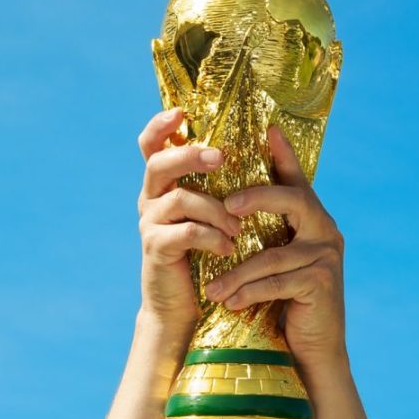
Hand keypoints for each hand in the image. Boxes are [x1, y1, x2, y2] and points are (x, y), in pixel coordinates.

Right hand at [137, 109, 241, 336]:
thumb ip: (226, 185)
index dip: (160, 125)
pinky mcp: (155, 249)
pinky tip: (228, 248)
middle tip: (220, 157)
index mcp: (165, 183)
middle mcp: (151, 198)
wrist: (186, 306)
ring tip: (239, 227)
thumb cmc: (208, 254)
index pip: (151, 145)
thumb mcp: (216, 214)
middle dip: (190, 155)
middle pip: (159, 162)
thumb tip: (268, 142)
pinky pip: (183, 232)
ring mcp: (150, 223)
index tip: (180, 112)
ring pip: (179, 198)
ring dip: (215, 208)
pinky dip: (210, 237)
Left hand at [203, 126, 346, 373]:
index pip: (296, 181)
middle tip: (225, 205)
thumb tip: (225, 206)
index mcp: (313, 221)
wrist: (312, 353)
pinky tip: (228, 302)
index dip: (284, 155)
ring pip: (274, 253)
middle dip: (257, 198)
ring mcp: (327, 257)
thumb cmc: (286, 306)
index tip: (269, 129)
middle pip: (294, 200)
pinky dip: (249, 292)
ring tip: (210, 286)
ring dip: (237, 271)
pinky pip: (278, 282)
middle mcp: (326, 231)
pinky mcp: (322, 284)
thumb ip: (264, 234)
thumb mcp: (272, 263)